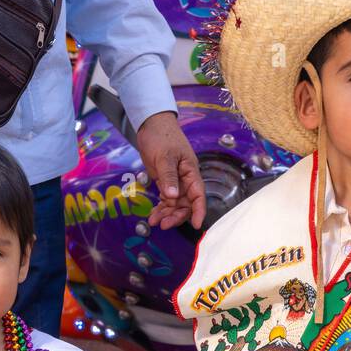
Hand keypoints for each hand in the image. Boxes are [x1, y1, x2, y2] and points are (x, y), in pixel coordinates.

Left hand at [136, 111, 205, 229]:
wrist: (151, 125)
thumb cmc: (161, 137)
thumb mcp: (164, 156)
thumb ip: (169, 177)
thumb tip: (173, 196)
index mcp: (190, 172)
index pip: (198, 195)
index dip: (199, 211)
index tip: (197, 225)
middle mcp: (185, 179)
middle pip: (186, 204)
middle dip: (176, 216)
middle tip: (163, 224)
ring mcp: (175, 181)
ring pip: (175, 204)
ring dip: (166, 214)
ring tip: (154, 222)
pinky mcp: (166, 182)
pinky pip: (166, 200)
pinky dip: (161, 208)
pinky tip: (153, 215)